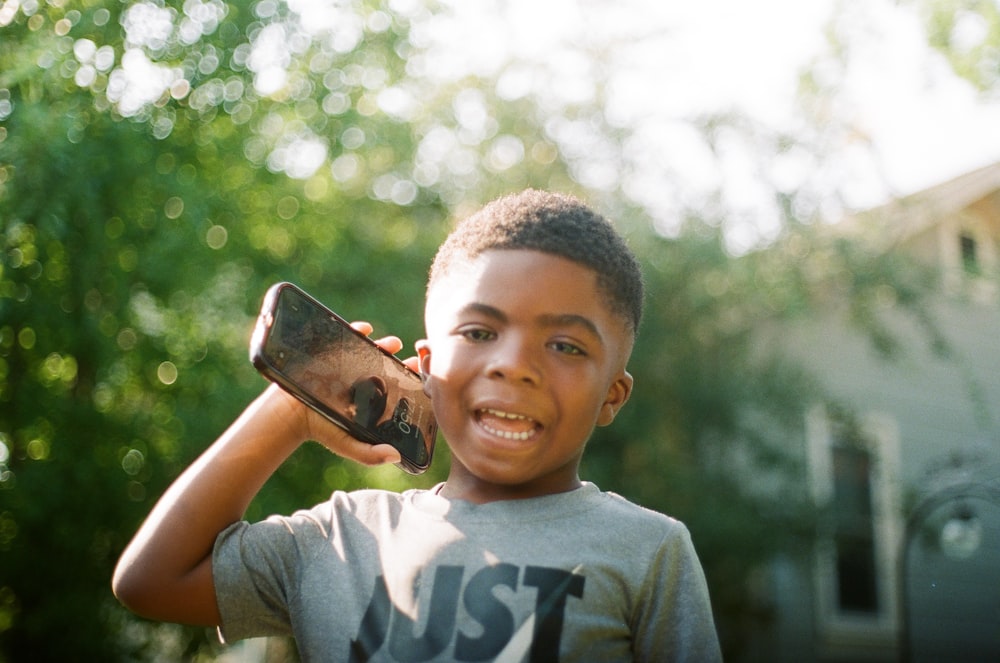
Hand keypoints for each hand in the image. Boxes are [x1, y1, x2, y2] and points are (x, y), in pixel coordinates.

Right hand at [276, 321, 409, 464]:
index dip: (408, 375)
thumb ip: (370, 454)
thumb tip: (397, 457)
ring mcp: (347, 363)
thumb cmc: (323, 430)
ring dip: (382, 342)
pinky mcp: (331, 353)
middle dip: (397, 355)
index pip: (395, 382)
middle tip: (406, 356)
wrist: (290, 416)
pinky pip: (345, 337)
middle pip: (384, 361)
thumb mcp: (348, 446)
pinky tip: (365, 329)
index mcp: (372, 395)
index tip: (419, 371)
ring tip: (392, 344)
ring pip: (369, 348)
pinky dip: (356, 330)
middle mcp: (362, 377)